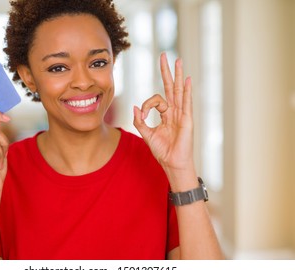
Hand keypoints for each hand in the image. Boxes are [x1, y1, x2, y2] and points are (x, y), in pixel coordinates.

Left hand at [133, 53, 193, 172]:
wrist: (171, 162)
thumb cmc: (162, 150)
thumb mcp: (146, 134)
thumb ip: (140, 121)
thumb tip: (135, 107)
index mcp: (165, 114)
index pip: (155, 100)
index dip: (146, 105)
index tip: (142, 114)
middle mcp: (174, 111)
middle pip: (170, 87)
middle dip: (166, 72)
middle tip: (164, 56)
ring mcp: (182, 114)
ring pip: (178, 91)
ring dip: (178, 75)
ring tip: (178, 61)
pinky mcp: (187, 119)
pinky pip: (186, 102)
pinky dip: (186, 91)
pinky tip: (187, 80)